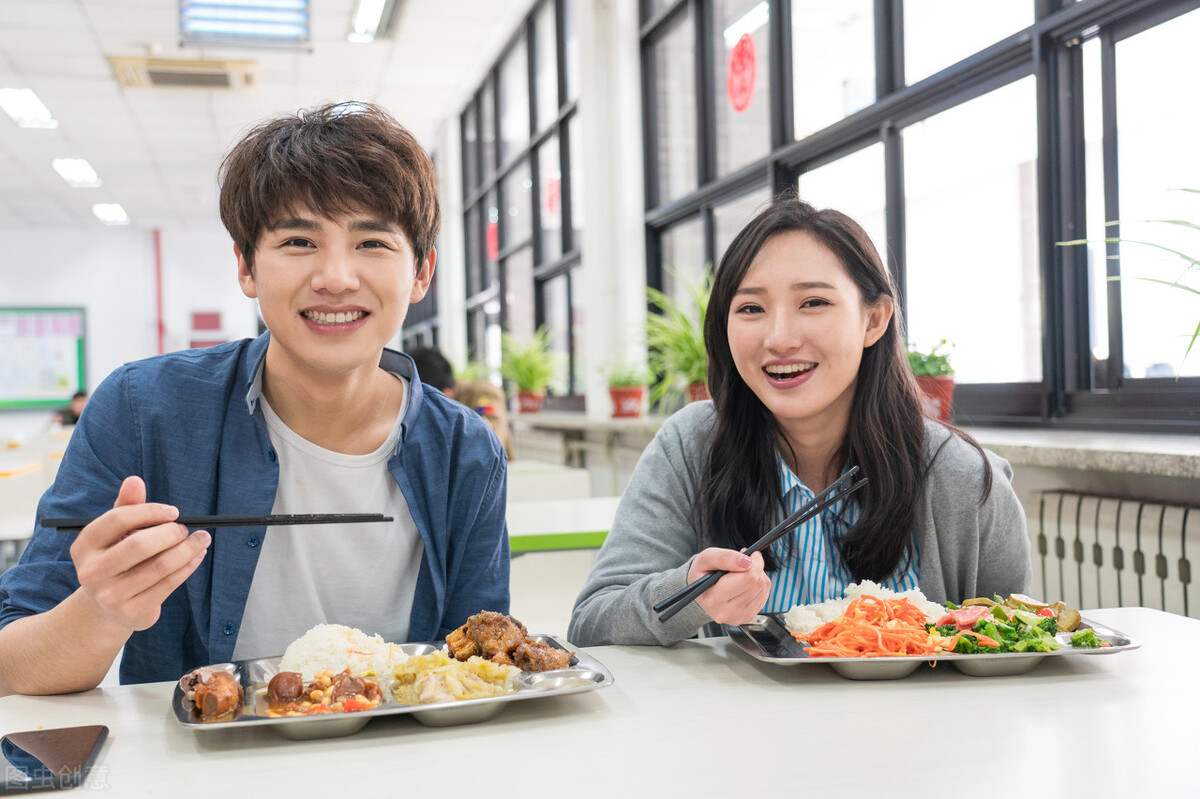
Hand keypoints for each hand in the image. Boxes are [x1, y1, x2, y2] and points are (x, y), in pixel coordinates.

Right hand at [70, 476, 210, 632]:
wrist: (107, 608)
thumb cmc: (116, 559)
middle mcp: (92, 572)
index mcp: (84, 546)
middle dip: (170, 533)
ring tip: (201, 539)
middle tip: (186, 528)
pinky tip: (197, 556)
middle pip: (139, 545)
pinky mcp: (133, 612)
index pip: (117, 520)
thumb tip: (134, 480)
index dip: (149, 511)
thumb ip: (126, 506)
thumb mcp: (116, 534)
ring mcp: (111, 596)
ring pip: (159, 566)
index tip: (174, 512)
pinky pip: (169, 584)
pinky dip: (188, 567)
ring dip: (187, 549)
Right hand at [686, 547, 769, 625]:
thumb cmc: (703, 573)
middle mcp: (725, 612)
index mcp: (714, 598)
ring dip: (758, 576)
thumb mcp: (706, 558)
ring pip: (763, 590)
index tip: (748, 555)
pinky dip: (759, 586)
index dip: (753, 563)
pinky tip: (747, 583)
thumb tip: (747, 562)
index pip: (748, 579)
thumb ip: (725, 557)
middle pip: (757, 584)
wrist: (700, 591)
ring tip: (744, 572)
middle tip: (746, 562)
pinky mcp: (747, 617)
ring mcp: (737, 617)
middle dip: (756, 568)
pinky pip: (764, 597)